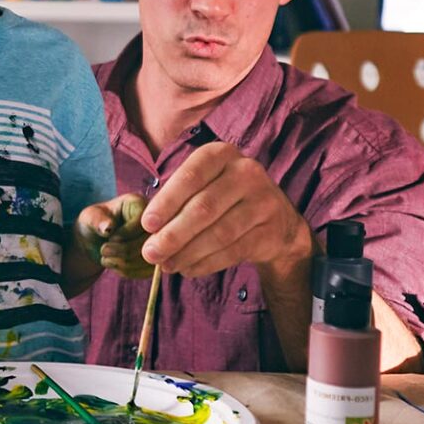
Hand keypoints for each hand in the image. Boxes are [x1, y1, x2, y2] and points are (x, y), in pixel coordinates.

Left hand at [76, 194, 154, 278]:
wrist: (95, 241)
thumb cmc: (93, 223)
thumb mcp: (89, 218)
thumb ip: (97, 220)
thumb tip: (108, 227)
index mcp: (138, 204)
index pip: (144, 221)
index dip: (126, 234)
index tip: (109, 238)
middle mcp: (154, 221)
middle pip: (151, 241)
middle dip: (125, 251)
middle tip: (104, 251)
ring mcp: (158, 240)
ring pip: (152, 259)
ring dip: (126, 264)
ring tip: (107, 259)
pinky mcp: (157, 258)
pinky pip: (149, 271)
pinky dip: (131, 272)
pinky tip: (117, 267)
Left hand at [139, 142, 312, 276]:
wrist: (275, 220)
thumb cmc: (223, 199)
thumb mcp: (201, 187)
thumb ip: (176, 202)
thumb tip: (150, 232)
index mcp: (221, 155)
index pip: (191, 177)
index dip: (167, 202)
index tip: (147, 225)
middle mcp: (246, 173)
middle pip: (204, 208)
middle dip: (172, 234)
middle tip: (151, 253)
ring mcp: (263, 201)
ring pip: (219, 233)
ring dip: (187, 253)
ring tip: (166, 265)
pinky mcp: (271, 230)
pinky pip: (233, 251)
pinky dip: (206, 263)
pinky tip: (188, 269)